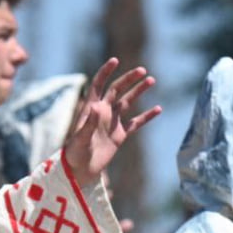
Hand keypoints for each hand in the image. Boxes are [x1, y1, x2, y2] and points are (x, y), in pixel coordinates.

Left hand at [62, 58, 160, 186]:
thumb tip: (98, 106)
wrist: (79, 171)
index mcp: (91, 108)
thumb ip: (89, 123)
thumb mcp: (80, 138)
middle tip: (143, 71)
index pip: (99, 84)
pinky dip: (147, 116)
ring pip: (128, 102)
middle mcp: (103, 112)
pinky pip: (136, 123)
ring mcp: (112, 123)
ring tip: (151, 80)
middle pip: (117, 90)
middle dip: (129, 79)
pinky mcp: (120, 135)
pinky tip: (158, 109)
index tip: (115, 61)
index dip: (106, 71)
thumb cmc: (74, 154)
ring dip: (139, 91)